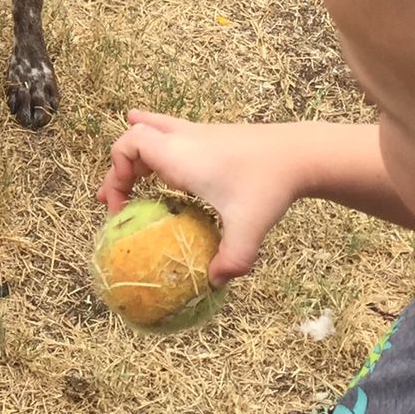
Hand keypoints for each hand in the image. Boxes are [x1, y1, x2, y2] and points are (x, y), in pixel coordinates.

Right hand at [97, 110, 307, 285]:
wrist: (300, 153)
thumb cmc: (268, 185)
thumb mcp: (248, 227)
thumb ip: (232, 259)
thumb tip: (214, 283)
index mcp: (178, 156)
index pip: (127, 148)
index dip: (115, 175)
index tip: (121, 207)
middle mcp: (181, 139)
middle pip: (133, 138)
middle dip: (119, 169)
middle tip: (114, 200)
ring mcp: (197, 134)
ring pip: (152, 130)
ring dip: (136, 153)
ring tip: (128, 173)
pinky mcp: (212, 136)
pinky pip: (171, 133)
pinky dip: (158, 143)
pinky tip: (163, 154)